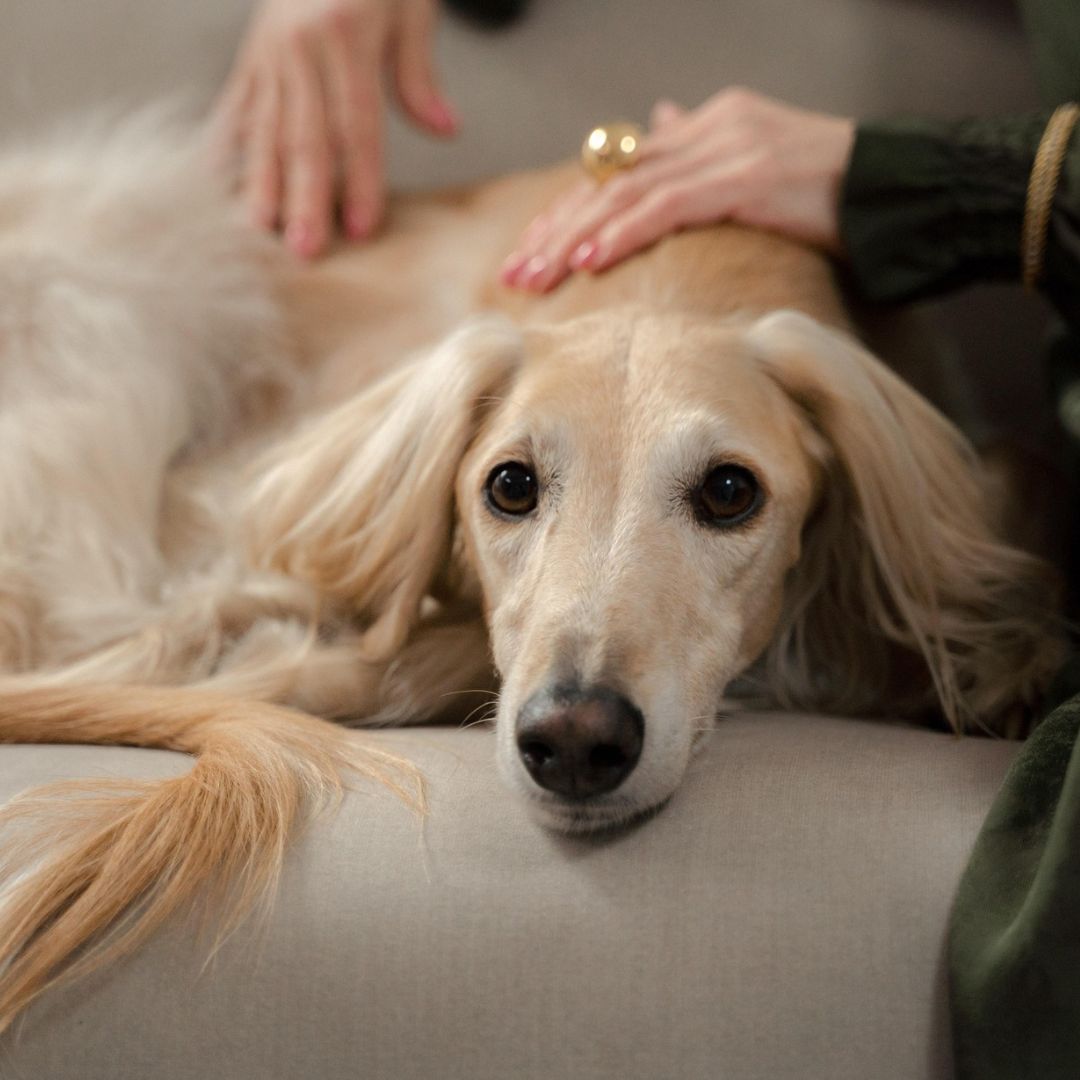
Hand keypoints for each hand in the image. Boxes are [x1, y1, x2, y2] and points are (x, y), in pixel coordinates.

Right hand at [212, 0, 456, 258]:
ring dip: (260, 185)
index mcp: (346, 34)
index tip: (361, 228)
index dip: (360, 180)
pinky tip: (216, 186)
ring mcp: (268, 52)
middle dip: (304, 199)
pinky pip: (235, 106)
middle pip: (304, 137)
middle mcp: (300, 46)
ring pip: (264, 129)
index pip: (356, 125)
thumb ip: (419, 71)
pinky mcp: (250, 55)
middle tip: (304, 250)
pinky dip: (225, 148)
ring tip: (257, 232)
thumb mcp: (412, 4)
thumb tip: (445, 130)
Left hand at [501, 89, 854, 291]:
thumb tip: (659, 124)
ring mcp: (723, 148)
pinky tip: (587, 263)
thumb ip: (699, 153)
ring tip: (535, 275)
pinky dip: (621, 234)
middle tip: (515, 270)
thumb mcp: (753, 165)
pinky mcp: (743, 176)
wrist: (895, 189)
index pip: (618, 168)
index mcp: (705, 126)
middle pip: (610, 177)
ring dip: (573, 237)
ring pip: (626, 191)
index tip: (532, 250)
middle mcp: (706, 128)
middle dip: (555, 227)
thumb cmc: (829, 192)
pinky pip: (666, 206)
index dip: (569, 210)